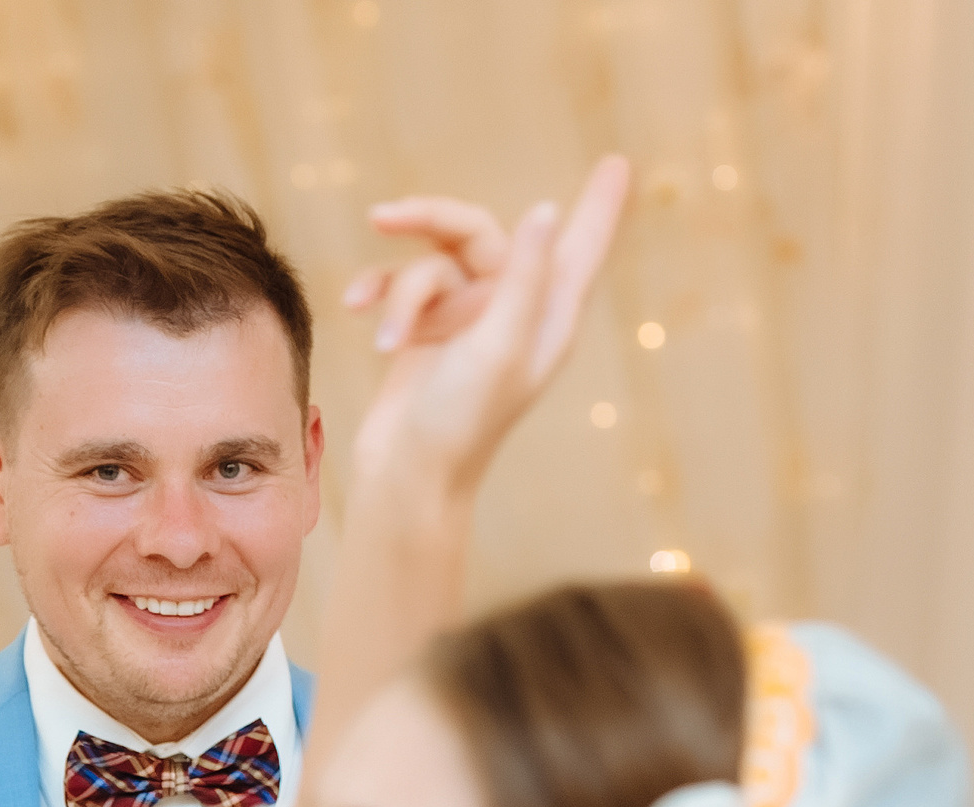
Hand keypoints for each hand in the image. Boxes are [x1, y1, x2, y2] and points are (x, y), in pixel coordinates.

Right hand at [342, 156, 629, 491]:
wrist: (407, 476)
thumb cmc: (461, 421)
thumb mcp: (497, 345)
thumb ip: (525, 278)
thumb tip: (547, 212)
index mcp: (547, 318)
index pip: (580, 247)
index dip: (598, 205)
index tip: (618, 163)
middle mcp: (512, 312)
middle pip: (478, 234)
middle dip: (430, 224)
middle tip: (385, 216)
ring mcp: (469, 320)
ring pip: (431, 265)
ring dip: (400, 294)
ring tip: (387, 339)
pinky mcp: (428, 330)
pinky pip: (401, 286)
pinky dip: (378, 296)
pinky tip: (355, 312)